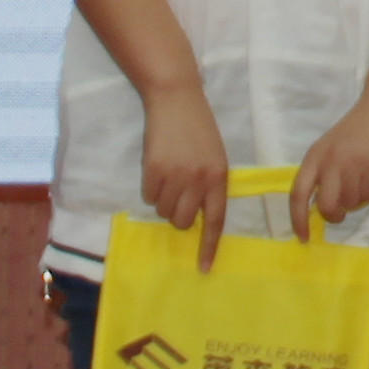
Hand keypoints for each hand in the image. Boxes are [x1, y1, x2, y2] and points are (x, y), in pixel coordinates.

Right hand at [140, 82, 233, 268]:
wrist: (177, 99)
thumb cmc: (199, 129)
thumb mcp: (215, 157)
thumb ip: (210, 186)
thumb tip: (197, 217)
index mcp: (219, 177)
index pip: (215, 220)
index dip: (208, 247)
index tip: (203, 268)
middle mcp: (199, 179)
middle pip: (182, 221)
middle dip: (177, 214)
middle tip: (177, 193)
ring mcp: (176, 174)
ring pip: (163, 210)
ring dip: (163, 199)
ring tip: (168, 174)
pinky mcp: (154, 168)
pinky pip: (148, 196)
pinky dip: (150, 187)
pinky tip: (157, 166)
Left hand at [293, 67, 368, 229]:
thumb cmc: (357, 130)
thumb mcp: (330, 147)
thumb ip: (322, 173)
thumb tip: (316, 207)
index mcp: (315, 156)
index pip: (298, 194)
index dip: (298, 220)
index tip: (303, 237)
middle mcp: (331, 161)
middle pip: (326, 206)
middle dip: (335, 214)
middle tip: (341, 210)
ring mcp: (353, 163)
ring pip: (351, 203)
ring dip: (357, 199)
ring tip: (362, 179)